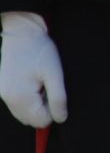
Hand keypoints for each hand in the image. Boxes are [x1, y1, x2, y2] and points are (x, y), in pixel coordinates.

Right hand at [0, 12, 65, 127]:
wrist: (17, 31)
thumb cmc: (37, 49)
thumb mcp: (54, 72)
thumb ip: (58, 98)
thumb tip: (61, 118)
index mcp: (21, 98)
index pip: (41, 121)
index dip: (53, 109)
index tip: (55, 91)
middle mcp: (8, 100)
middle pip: (31, 118)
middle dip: (44, 107)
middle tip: (48, 85)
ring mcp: (3, 94)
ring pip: (24, 111)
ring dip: (36, 102)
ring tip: (40, 80)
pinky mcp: (3, 88)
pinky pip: (17, 102)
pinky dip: (28, 96)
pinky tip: (32, 79)